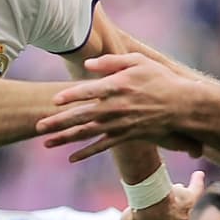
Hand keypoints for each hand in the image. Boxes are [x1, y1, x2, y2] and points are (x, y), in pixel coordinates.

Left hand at [38, 55, 204, 160]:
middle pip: (81, 116)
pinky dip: (86, 153)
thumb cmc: (160, 79)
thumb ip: (111, 62)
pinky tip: (71, 158)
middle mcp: (115, 108)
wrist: (181, 106)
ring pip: (87, 133)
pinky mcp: (125, 136)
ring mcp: (119, 124)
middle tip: (38, 127)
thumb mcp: (138, 61)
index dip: (70, 97)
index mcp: (117, 86)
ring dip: (65, 139)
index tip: (54, 101)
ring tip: (46, 143)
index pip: (88, 91)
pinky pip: (102, 147)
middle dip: (58, 122)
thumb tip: (88, 65)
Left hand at [112, 169, 205, 219]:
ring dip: (180, 201)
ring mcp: (184, 213)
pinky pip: (196, 191)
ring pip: (186, 208)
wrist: (150, 205)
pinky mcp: (189, 199)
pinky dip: (197, 183)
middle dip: (169, 217)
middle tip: (164, 208)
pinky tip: (198, 175)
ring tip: (177, 189)